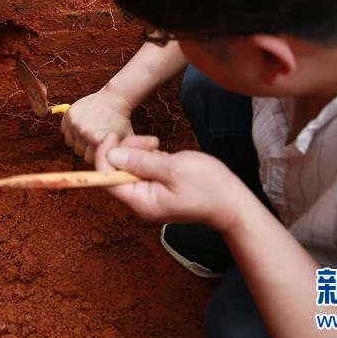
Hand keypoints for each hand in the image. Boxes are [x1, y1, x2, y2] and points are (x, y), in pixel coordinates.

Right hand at [60, 87, 133, 163]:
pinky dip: (71, 130)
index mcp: (98, 140)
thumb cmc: (121, 122)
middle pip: (79, 152)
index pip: (90, 159)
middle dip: (86, 148)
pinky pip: (64, 130)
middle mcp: (85, 132)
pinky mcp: (69, 114)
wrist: (115, 99)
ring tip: (89, 132)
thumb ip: (120, 158)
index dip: (96, 155)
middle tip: (95, 139)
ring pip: (70, 143)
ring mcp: (76, 123)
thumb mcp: (125, 142)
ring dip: (78, 140)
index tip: (102, 146)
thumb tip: (111, 175)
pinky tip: (82, 126)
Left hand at [94, 133, 250, 232]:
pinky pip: (143, 170)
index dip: (104, 155)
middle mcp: (141, 202)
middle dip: (127, 150)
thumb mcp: (173, 168)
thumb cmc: (208, 186)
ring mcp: (149, 196)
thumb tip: (112, 156)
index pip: (106, 179)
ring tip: (161, 148)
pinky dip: (149, 158)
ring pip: (130, 168)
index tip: (113, 135)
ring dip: (140, 153)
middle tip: (152, 141)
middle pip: (116, 171)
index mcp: (141, 201)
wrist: (232, 202)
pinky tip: (165, 156)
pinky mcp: (157, 189)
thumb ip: (140, 162)